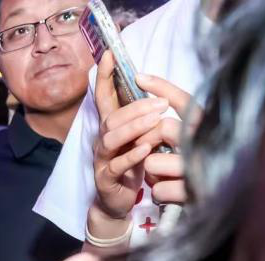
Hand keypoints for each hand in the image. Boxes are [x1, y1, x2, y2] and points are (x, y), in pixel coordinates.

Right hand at [91, 53, 178, 222]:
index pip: (104, 97)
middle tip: (162, 103)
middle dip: (136, 106)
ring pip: (112, 137)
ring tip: (156, 120)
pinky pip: (116, 164)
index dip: (105, 76)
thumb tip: (158, 98)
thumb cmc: (131, 167)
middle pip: (112, 117)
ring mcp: (102, 159)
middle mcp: (103, 140)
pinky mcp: (106, 178)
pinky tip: (146, 147)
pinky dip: (131, 155)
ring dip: (134, 126)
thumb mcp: (139, 139)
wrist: (117, 202)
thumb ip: (144, 121)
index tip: (109, 53)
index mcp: (111, 128)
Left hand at [137, 73, 198, 206]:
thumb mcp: (195, 145)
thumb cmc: (203, 173)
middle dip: (151, 141)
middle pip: (165, 128)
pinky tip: (176, 196)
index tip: (139, 76)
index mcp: (210, 129)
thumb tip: (150, 93)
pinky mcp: (193, 194)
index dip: (163, 87)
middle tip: (158, 152)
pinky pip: (159, 189)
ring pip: (153, 162)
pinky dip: (162, 194)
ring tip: (172, 178)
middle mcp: (209, 144)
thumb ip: (179, 125)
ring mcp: (201, 169)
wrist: (221, 208)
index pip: (186, 102)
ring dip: (155, 173)